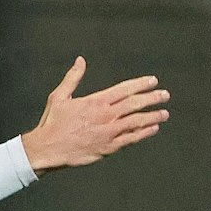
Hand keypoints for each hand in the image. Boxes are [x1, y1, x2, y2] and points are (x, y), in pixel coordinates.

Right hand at [20, 57, 169, 174]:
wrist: (46, 149)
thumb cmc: (51, 123)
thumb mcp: (58, 97)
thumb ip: (73, 78)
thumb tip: (80, 60)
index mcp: (96, 102)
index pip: (125, 89)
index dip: (141, 84)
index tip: (153, 81)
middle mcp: (106, 115)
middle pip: (136, 104)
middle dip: (153, 98)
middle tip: (164, 95)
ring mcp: (109, 132)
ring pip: (138, 121)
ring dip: (153, 116)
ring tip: (164, 113)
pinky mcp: (109, 147)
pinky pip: (131, 138)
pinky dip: (144, 133)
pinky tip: (152, 129)